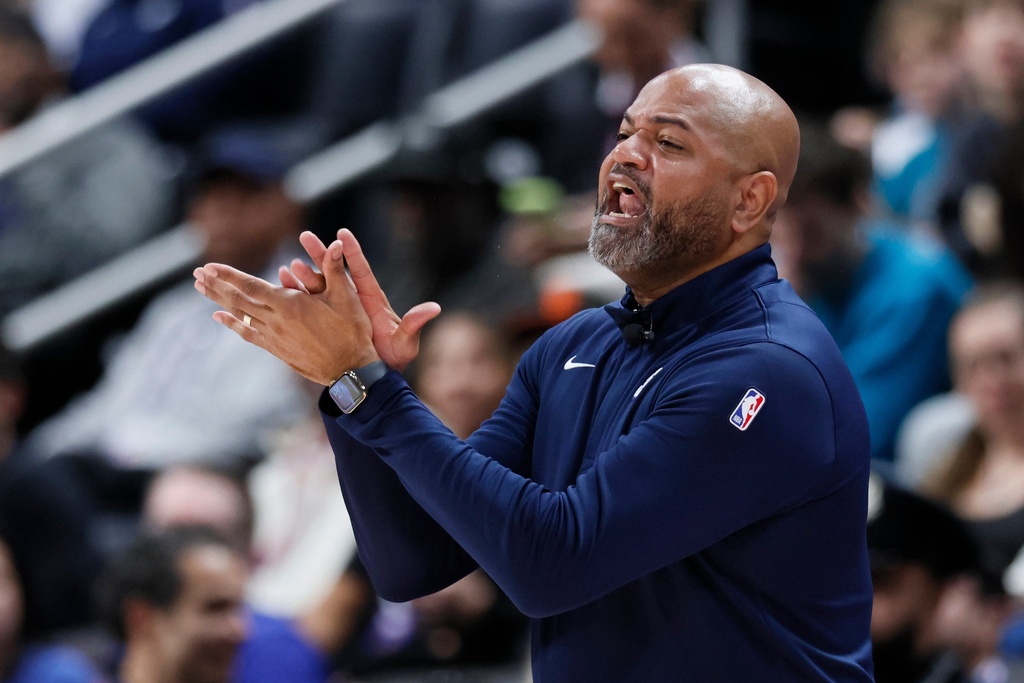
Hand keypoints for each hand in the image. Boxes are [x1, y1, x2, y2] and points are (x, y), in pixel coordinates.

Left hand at [193, 239, 378, 384]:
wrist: (351, 370)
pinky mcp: (277, 349)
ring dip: (218, 301)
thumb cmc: (352, 332)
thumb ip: (336, 270)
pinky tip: (219, 317)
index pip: (251, 286)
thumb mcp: (347, 298)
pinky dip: (232, 324)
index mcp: (290, 305)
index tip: (209, 266)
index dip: (228, 275)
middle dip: (215, 286)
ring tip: (201, 289)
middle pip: (237, 301)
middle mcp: (277, 321)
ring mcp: (275, 337)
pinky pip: (248, 334)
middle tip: (196, 274)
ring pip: (239, 316)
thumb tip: (338, 243)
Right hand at [280, 229, 439, 371]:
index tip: (342, 233)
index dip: (353, 252)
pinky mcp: (324, 322)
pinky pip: (308, 306)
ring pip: (318, 288)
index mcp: (371, 300)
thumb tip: (434, 308)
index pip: (362, 271)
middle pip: (335, 272)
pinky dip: (295, 295)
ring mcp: (336, 310)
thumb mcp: (405, 343)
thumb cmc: (392, 358)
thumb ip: (414, 324)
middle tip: (306, 237)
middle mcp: (352, 301)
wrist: (374, 378)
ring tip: (290, 267)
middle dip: (321, 254)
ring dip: (304, 277)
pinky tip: (282, 285)